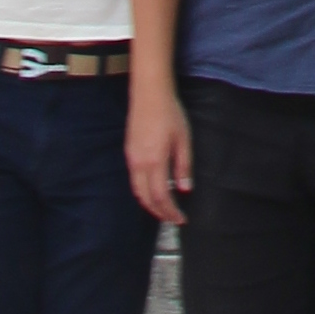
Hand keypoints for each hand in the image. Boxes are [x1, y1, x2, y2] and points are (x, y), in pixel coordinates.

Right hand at [127, 93, 192, 223]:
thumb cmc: (169, 114)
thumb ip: (183, 166)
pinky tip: (153, 191)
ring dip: (150, 204)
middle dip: (160, 212)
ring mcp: (132, 158)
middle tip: (173, 219)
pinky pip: (134, 181)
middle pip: (146, 199)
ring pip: (137, 192)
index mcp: (155, 161)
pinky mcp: (129, 153)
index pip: (161, 197)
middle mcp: (139, 163)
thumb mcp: (183, 139)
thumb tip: (184, 189)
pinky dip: (143, 192)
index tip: (181, 219)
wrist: (149, 94)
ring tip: (164, 209)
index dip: (171, 212)